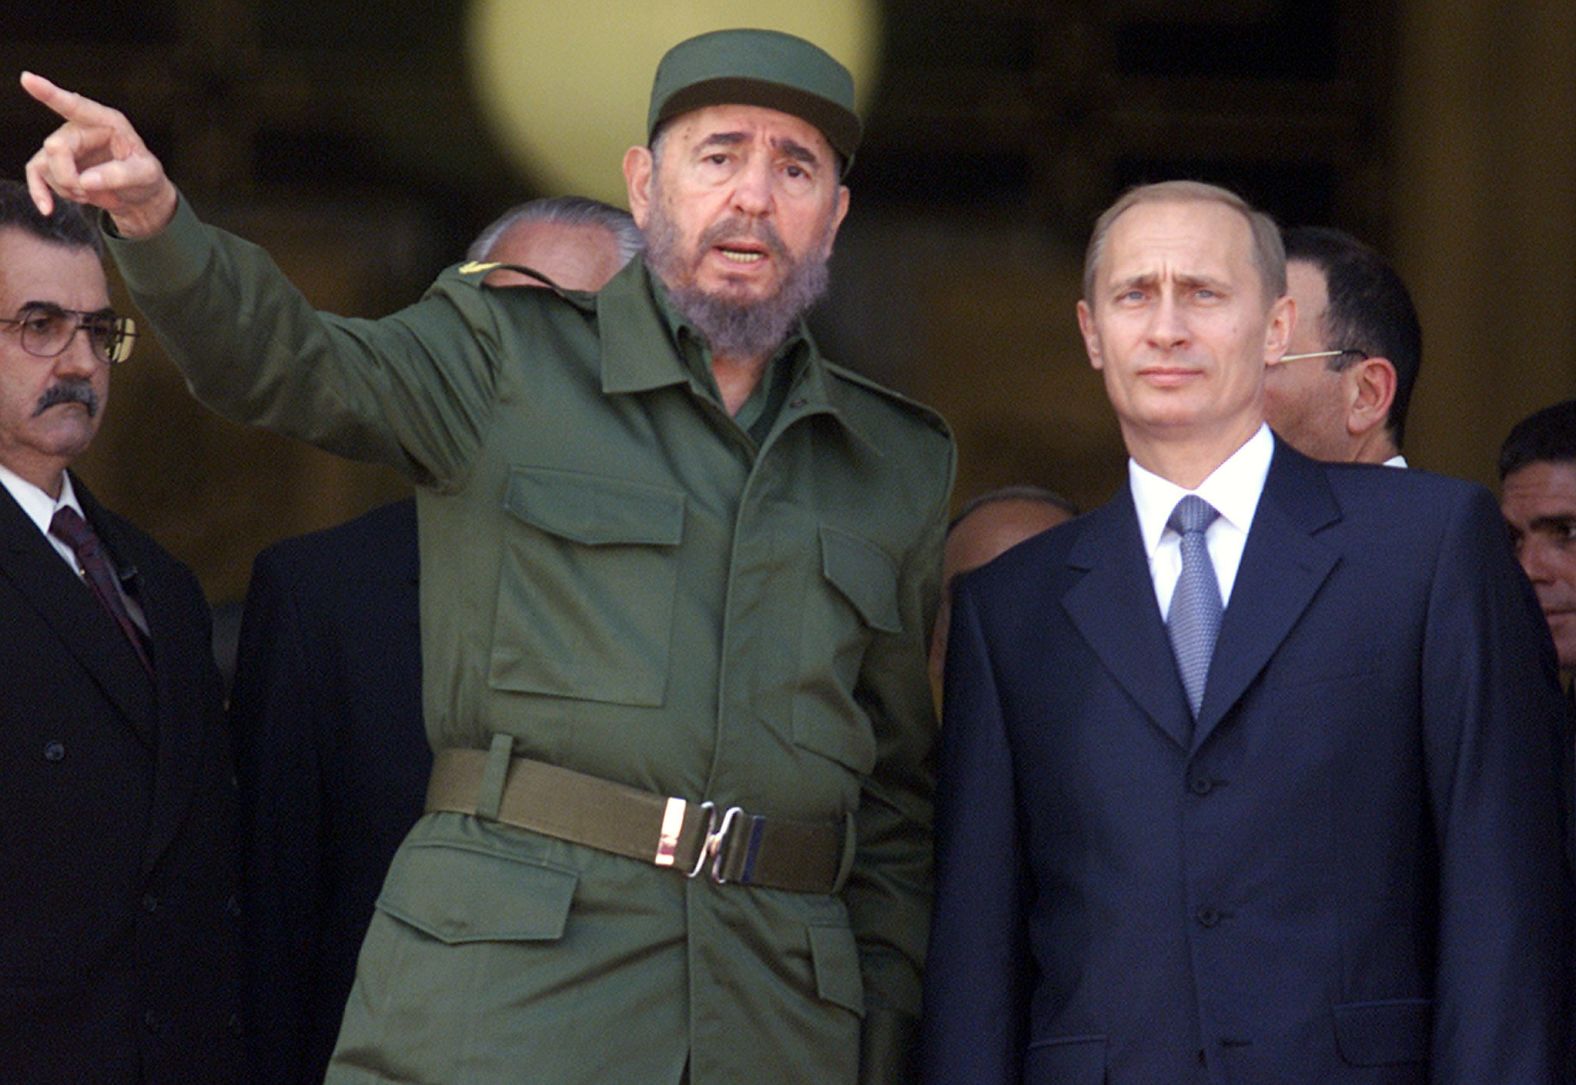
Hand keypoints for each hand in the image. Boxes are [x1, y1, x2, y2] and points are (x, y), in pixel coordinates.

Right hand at [20, 71, 177, 238]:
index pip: (76, 106)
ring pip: (47, 165)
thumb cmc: (145, 178)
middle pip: (57, 148)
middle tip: (93, 193)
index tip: (28, 79)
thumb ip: (121, 175)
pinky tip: (48, 208)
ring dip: (68, 189)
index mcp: (107, 122)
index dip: (51, 93)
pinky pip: (35, 174)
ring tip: (95, 195)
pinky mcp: (55, 163)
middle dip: (71, 178)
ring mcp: (65, 145)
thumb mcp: (146, 176)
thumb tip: (86, 180)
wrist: (138, 196)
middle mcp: (81, 129)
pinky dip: (41, 193)